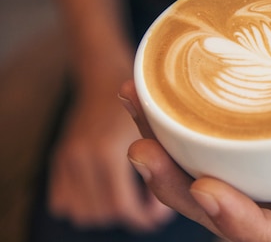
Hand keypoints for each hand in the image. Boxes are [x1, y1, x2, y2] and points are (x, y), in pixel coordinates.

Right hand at [49, 80, 173, 231]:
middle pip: (103, 211)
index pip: (122, 206)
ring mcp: (67, 157)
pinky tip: (110, 194)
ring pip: (83, 211)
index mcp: (108, 149)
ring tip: (136, 200)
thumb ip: (175, 153)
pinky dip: (85, 205)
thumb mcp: (163, 118)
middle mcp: (83, 155)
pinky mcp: (59, 157)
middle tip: (152, 210)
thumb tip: (195, 189)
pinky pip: (63, 200)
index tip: (160, 214)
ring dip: (109, 211)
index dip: (145, 216)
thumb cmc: (145, 93)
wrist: (105, 70)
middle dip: (131, 214)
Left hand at [123, 0, 270, 240]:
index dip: (248, 228)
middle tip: (145, 149)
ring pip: (225, 175)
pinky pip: (227, 134)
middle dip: (187, 194)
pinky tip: (158, 90)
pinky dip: (186, 120)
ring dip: (173, 156)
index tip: (209, 188)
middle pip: (244, 213)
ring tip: (137, 113)